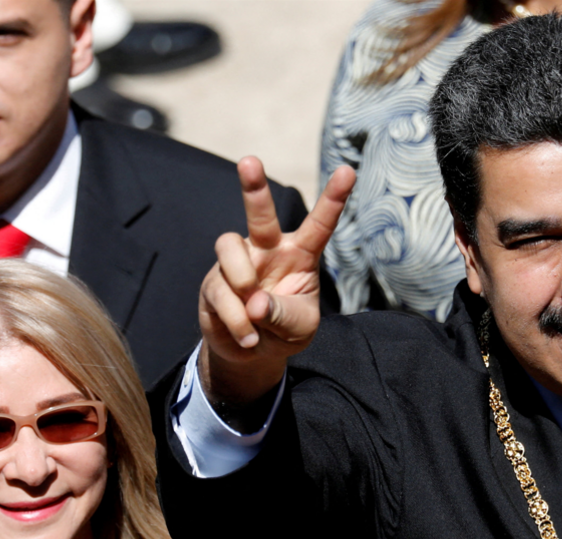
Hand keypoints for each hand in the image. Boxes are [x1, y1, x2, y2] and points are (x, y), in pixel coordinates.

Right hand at [199, 157, 354, 406]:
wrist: (250, 354)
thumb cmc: (284, 331)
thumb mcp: (298, 328)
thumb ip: (283, 313)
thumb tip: (254, 302)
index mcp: (300, 255)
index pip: (319, 224)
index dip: (333, 198)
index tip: (347, 171)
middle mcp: (267, 250)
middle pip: (259, 214)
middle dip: (253, 187)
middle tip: (250, 161)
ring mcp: (238, 263)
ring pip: (229, 247)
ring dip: (242, 280)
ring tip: (253, 314)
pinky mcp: (214, 282)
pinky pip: (220, 290)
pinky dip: (235, 319)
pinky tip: (247, 337)